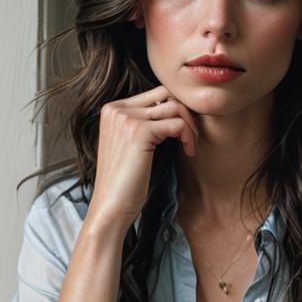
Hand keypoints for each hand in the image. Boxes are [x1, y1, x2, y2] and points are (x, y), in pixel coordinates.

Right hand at [88, 84, 197, 230]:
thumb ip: (143, 124)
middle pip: (166, 94)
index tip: (182, 133)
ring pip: (174, 107)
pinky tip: (188, 152)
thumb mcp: (130, 146)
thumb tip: (174, 111)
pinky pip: (177, 124)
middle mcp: (117, 109)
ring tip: (190, 147)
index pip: (154, 94)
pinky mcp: (139, 131)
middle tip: (191, 136)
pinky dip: (188, 137)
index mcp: (112, 109)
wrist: (110, 207)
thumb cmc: (124, 183)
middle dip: (185, 112)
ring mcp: (127, 118)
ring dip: (190, 127)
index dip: (175, 111)